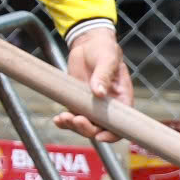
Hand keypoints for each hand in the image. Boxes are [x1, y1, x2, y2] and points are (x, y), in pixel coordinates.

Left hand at [57, 27, 133, 141]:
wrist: (88, 43)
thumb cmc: (104, 49)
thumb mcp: (107, 59)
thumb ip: (104, 75)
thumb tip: (99, 93)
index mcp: (122, 99)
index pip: (121, 125)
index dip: (112, 134)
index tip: (99, 135)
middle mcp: (107, 106)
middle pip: (100, 128)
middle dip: (88, 129)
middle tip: (76, 119)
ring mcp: (91, 105)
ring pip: (84, 125)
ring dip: (73, 126)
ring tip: (63, 117)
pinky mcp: (77, 101)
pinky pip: (72, 116)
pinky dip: (64, 121)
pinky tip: (58, 119)